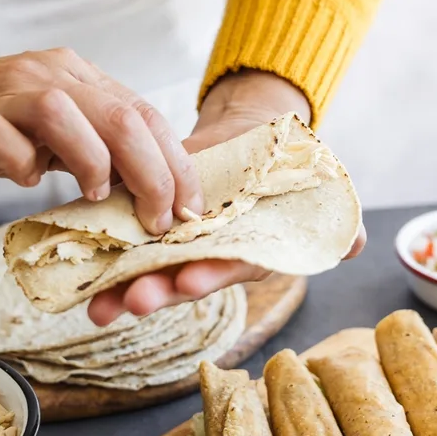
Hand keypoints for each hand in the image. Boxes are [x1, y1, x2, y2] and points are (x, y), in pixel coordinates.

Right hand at [0, 19, 201, 233]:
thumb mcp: (53, 129)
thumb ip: (95, 146)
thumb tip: (149, 189)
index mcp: (77, 77)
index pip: (145, 114)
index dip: (175, 164)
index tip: (191, 207)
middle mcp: (49, 77)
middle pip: (122, 117)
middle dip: (154, 175)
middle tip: (160, 218)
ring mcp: (8, 95)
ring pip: (70, 119)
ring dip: (93, 166)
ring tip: (93, 195)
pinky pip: (6, 145)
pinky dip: (22, 169)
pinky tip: (20, 178)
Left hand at [88, 70, 365, 324]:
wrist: (250, 134)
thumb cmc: (289, 167)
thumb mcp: (319, 189)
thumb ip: (337, 221)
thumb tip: (359, 245)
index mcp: (245, 252)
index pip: (226, 269)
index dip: (207, 277)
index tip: (185, 281)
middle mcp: (208, 254)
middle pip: (177, 277)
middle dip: (153, 291)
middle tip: (128, 301)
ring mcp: (176, 239)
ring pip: (146, 265)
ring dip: (120, 284)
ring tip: (96, 301)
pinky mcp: (150, 215)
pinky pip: (124, 229)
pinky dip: (101, 240)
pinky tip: (77, 251)